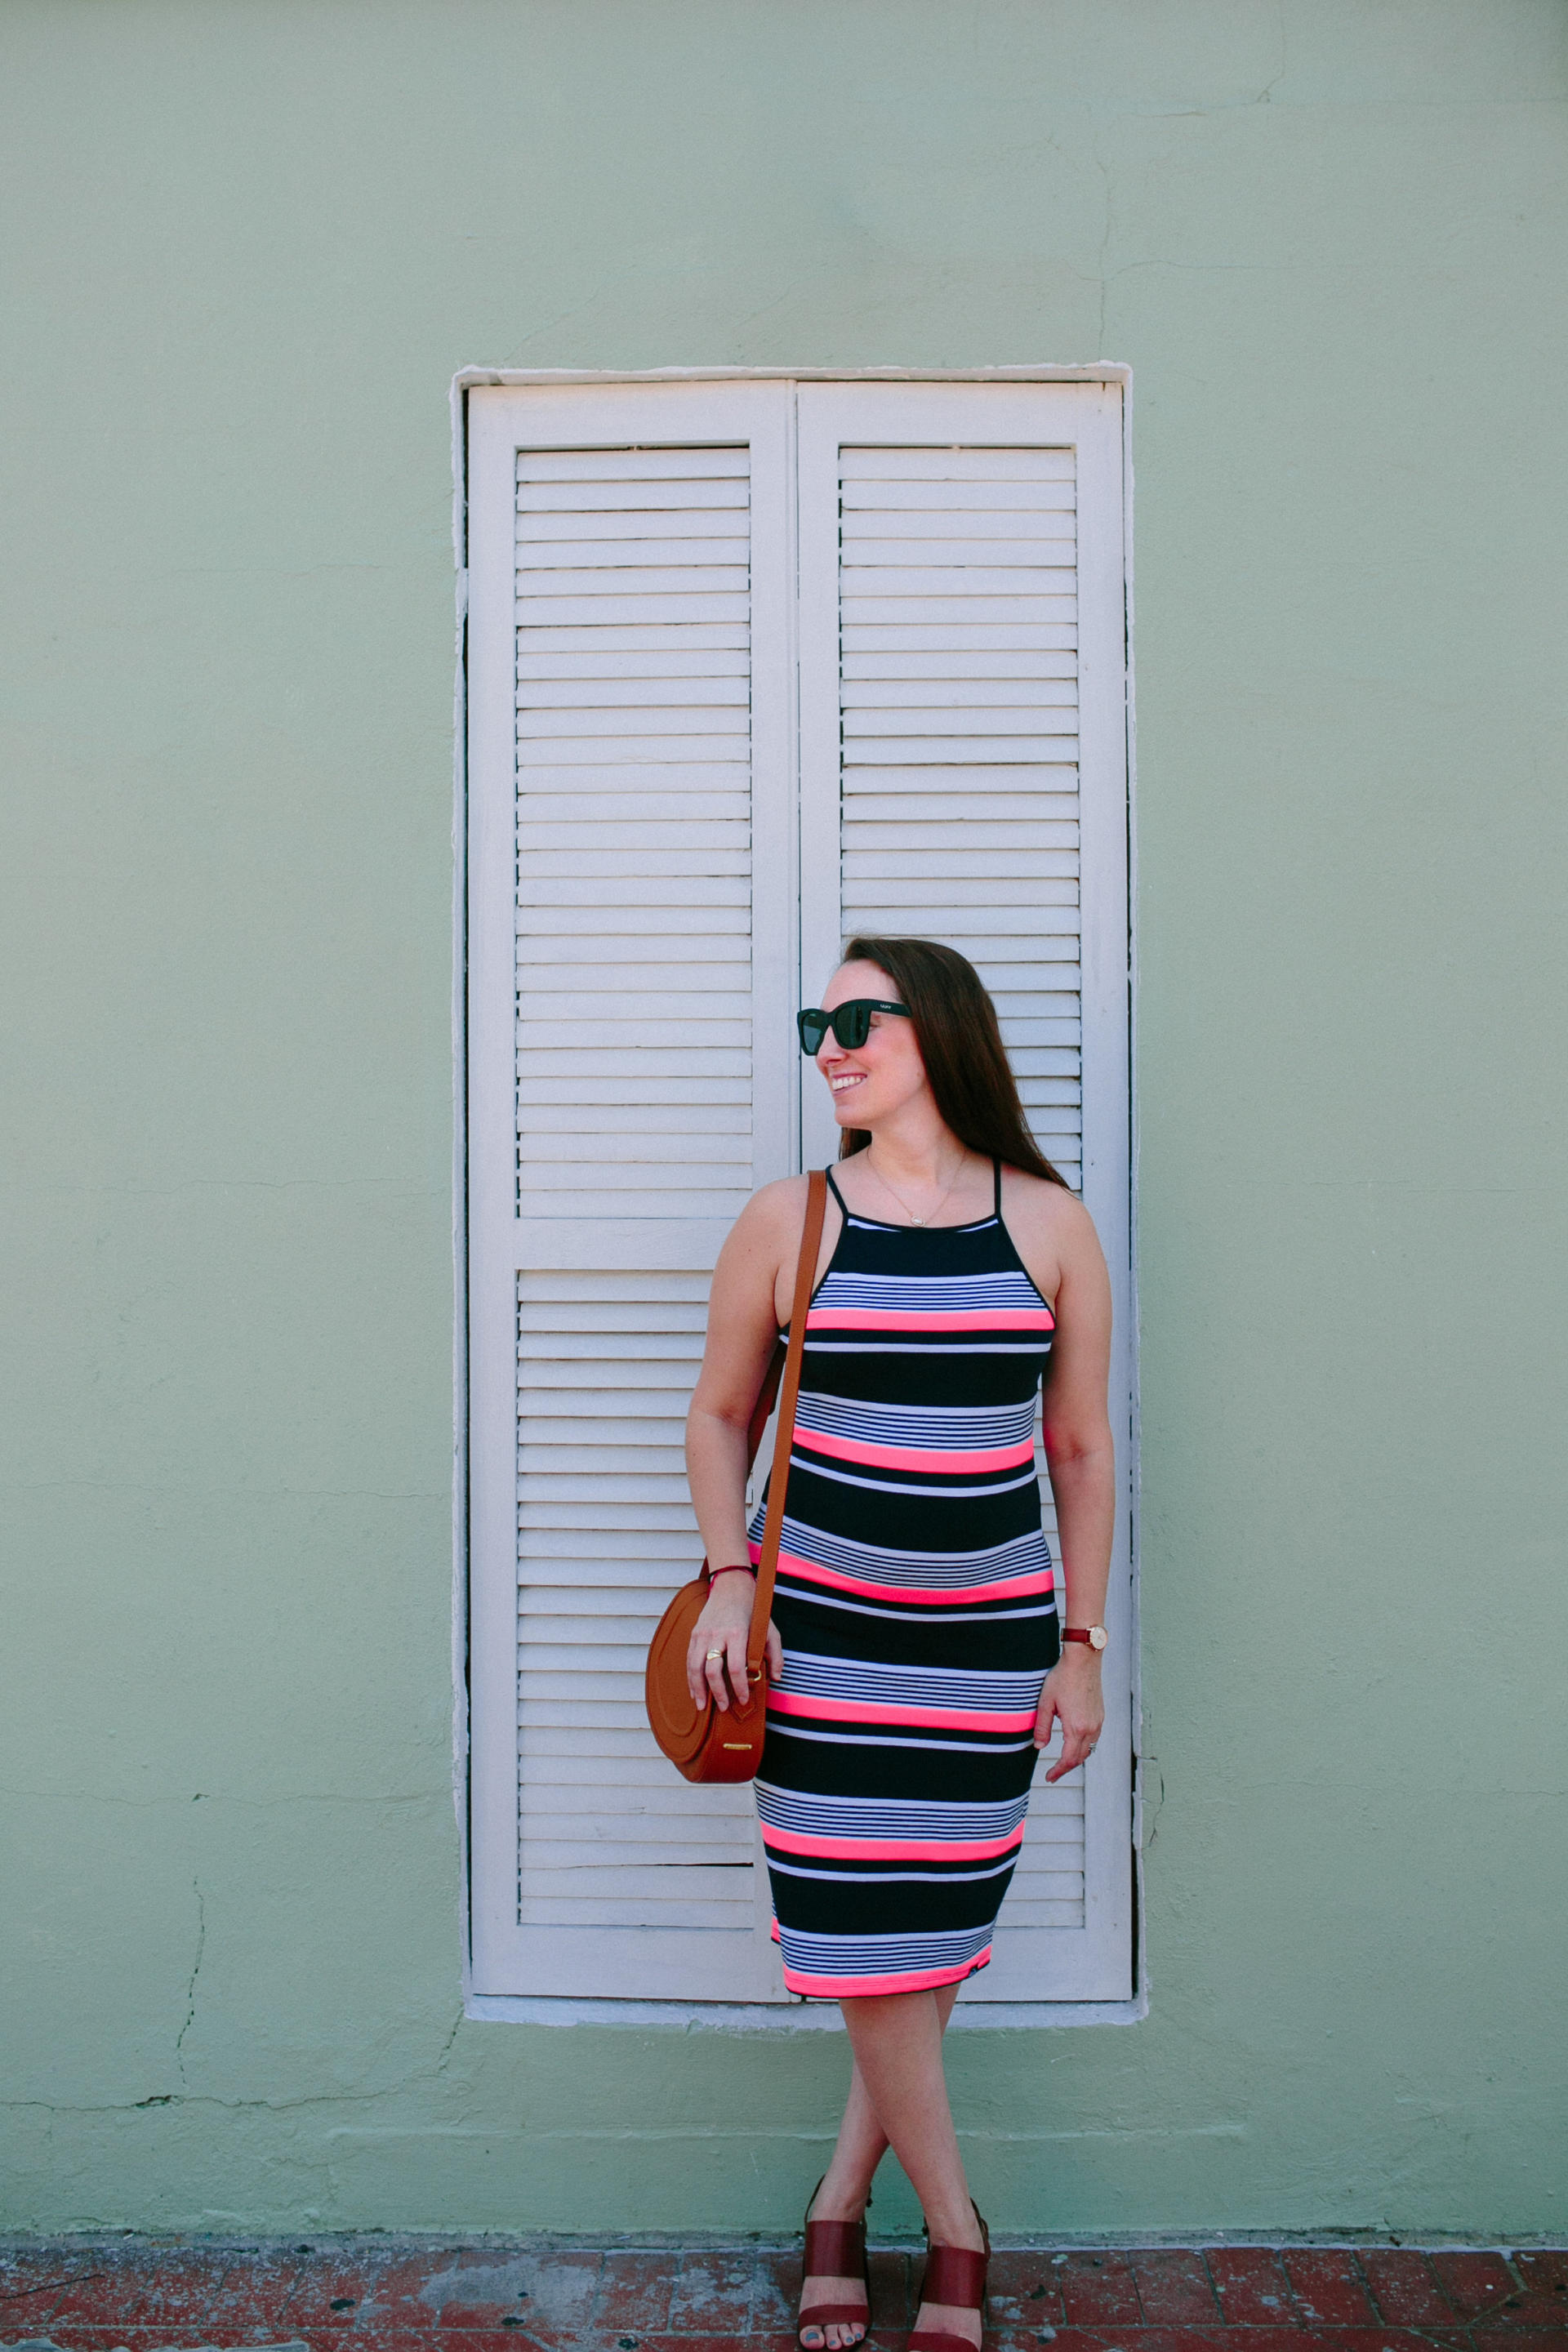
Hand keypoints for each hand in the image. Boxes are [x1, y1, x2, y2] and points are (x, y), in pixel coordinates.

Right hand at [685, 1568, 782, 1712]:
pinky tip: (695, 1690)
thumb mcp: (770, 1628)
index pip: (736, 1667)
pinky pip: (689, 1660)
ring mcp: (702, 1634)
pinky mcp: (694, 1634)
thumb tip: (777, 1677)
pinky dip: (690, 1678)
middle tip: (724, 1708)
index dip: (739, 1687)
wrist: (731, 1585)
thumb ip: (775, 1653)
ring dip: (698, 1689)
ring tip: (702, 1706)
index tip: (743, 1700)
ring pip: (695, 1667)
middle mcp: (717, 1634)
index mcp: (737, 1633)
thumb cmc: (753, 1609)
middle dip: (717, 1693)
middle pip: (712, 1670)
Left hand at [1034, 1647, 1103, 1782]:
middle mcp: (1091, 1728)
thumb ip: (1042, 1727)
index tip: (1049, 1777)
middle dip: (1066, 1768)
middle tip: (1053, 1774)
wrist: (1084, 1660)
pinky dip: (1084, 1747)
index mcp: (1076, 1727)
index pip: (1068, 1759)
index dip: (1058, 1771)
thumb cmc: (1063, 1677)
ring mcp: (1098, 1722)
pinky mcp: (1100, 1715)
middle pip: (1080, 1758)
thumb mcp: (1046, 1703)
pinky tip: (1074, 1744)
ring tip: (1063, 1762)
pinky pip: (1094, 1739)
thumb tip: (1039, 1746)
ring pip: (1089, 1750)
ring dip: (1076, 1758)